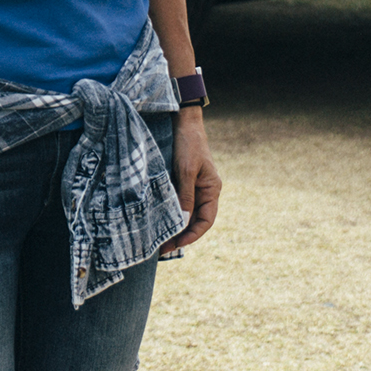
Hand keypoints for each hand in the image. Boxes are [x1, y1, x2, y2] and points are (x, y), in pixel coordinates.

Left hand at [159, 106, 221, 254]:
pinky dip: (170, 214)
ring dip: (174, 227)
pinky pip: (178, 203)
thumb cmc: (188, 144)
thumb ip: (185, 196)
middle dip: (181, 235)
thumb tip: (182, 222)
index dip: (193, 235)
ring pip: (186, 214)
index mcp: (212, 190)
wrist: (183, 122)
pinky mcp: (183, 182)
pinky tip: (158, 221)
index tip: (177, 244)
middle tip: (162, 248)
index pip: (206, 220)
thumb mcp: (186, 171)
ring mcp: (194, 187)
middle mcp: (205, 191)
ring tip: (158, 240)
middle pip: (195, 220)